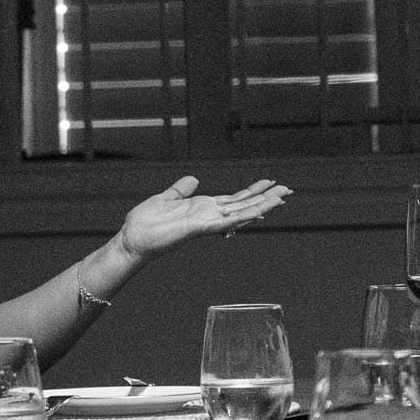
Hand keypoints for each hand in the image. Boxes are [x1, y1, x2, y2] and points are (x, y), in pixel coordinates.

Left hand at [118, 176, 291, 260]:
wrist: (131, 240)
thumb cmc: (144, 224)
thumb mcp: (164, 199)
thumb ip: (180, 191)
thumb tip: (193, 179)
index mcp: (202, 208)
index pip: (233, 200)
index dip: (251, 192)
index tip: (269, 183)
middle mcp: (208, 216)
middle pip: (243, 205)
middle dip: (265, 197)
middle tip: (287, 190)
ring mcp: (206, 222)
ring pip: (240, 212)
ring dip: (262, 205)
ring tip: (282, 197)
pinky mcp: (199, 227)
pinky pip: (226, 221)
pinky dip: (243, 215)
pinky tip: (259, 211)